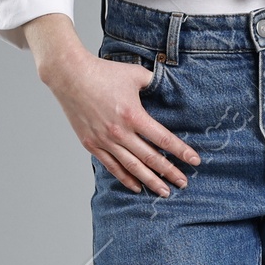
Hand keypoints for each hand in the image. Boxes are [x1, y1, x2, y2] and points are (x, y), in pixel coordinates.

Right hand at [25, 17, 199, 197]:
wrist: (69, 76)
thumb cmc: (103, 72)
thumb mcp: (135, 74)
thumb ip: (155, 82)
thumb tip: (171, 85)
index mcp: (133, 115)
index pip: (163, 139)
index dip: (181, 151)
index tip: (194, 161)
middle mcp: (119, 132)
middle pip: (151, 158)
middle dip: (170, 172)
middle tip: (184, 183)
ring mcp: (104, 140)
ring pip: (132, 167)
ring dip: (150, 181)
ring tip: (164, 192)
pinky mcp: (91, 144)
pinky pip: (112, 166)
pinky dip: (125, 178)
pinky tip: (137, 187)